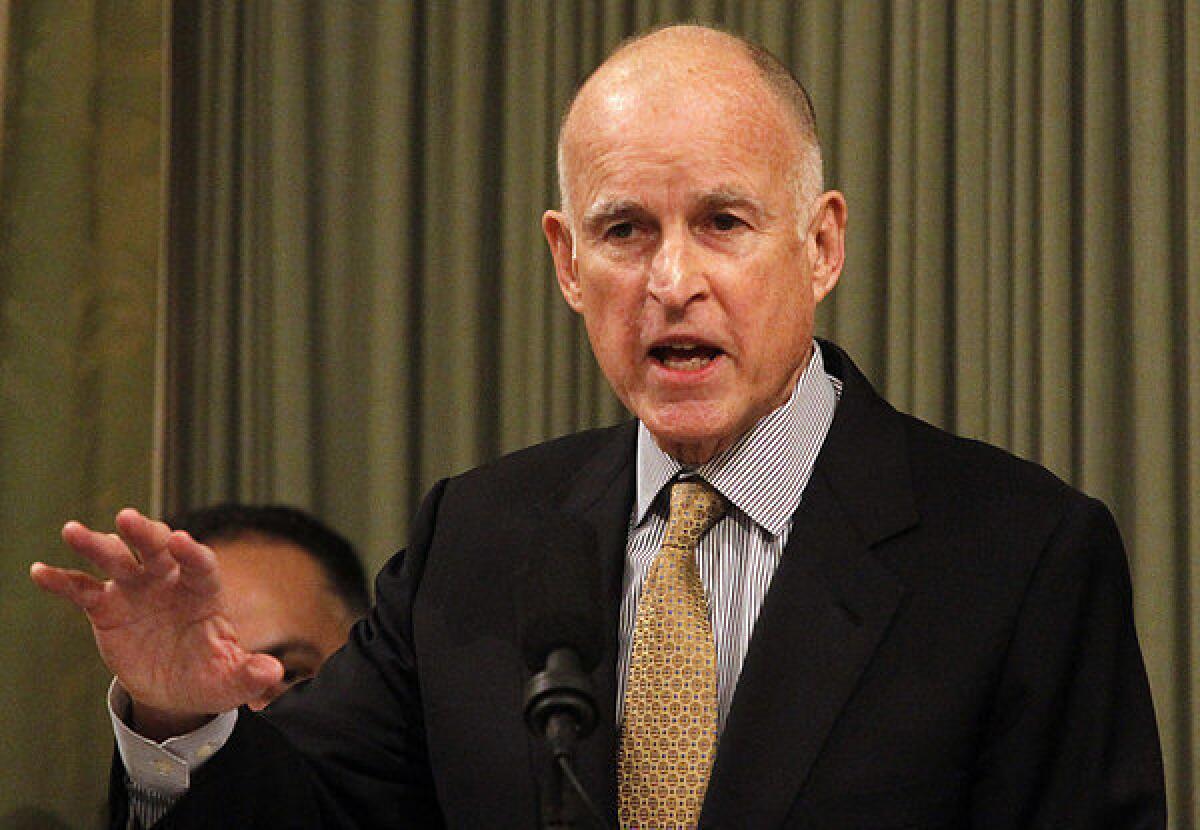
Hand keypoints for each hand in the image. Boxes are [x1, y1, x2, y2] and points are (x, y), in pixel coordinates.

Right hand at [30, 508, 282, 738]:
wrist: (175, 689)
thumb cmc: (209, 677)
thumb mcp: (230, 682)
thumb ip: (249, 674)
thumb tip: (273, 672)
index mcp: (204, 592)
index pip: (201, 565)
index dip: (192, 553)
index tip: (181, 541)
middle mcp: (169, 581)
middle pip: (157, 548)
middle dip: (144, 532)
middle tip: (127, 518)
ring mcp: (136, 590)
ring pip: (117, 559)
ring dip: (96, 544)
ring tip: (73, 531)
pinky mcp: (107, 607)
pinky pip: (82, 589)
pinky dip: (62, 579)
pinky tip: (40, 571)